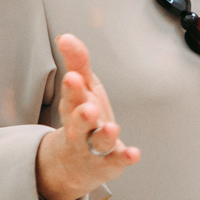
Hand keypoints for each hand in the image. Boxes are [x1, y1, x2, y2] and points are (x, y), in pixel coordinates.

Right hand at [35, 34, 139, 199]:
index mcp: (73, 106)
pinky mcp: (109, 162)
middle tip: (88, 108)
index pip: (71, 95)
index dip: (72, 88)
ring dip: (104, 135)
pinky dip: (125, 157)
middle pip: (80, 121)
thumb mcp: (80, 88)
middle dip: (83, 115)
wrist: (74, 163)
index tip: (72, 77)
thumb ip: (77, 62)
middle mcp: (80, 128)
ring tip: (111, 128)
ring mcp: (93, 147)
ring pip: (98, 142)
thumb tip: (65, 36)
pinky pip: (116, 160)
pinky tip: (134, 153)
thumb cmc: (80, 116)